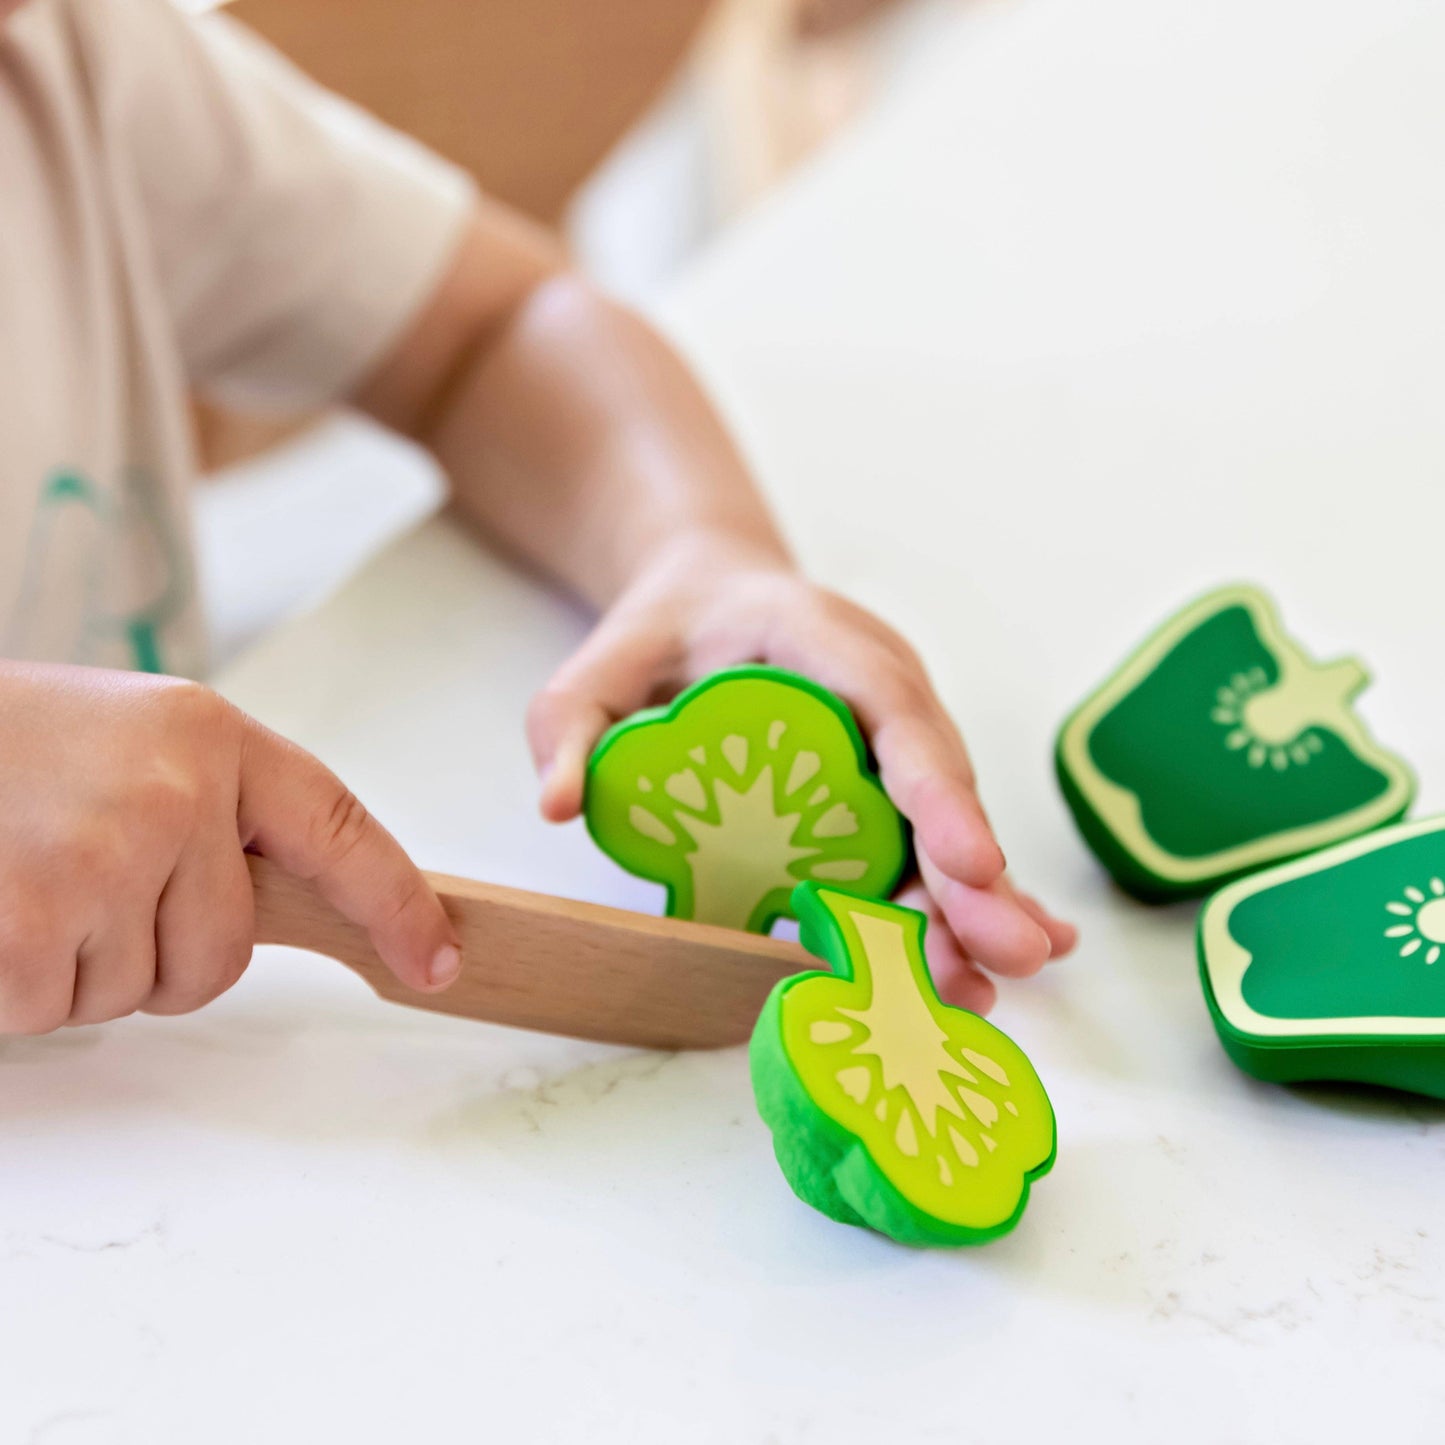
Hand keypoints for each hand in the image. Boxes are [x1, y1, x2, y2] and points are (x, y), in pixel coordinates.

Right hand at [0, 663, 459, 1033]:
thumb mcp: (124, 739)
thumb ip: (208, 809)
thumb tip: (281, 902)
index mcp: (209, 735)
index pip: (339, 830)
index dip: (395, 903)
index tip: (435, 960)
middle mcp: (175, 793)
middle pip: (221, 956)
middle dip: (152, 955)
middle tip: (69, 882)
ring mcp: (102, 859)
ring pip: (134, 992)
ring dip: (71, 967)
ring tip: (15, 875)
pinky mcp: (25, 926)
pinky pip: (49, 1010)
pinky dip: (11, 989)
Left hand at [526, 533, 1075, 1012]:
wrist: (707, 599)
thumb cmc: (660, 631)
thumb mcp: (598, 665)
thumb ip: (570, 721)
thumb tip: (558, 809)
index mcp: (821, 638)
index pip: (895, 709)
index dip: (936, 791)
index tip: (972, 864)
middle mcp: (881, 686)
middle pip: (938, 785)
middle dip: (974, 878)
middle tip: (1007, 959)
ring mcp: (892, 736)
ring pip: (941, 827)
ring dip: (968, 911)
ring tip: (989, 992)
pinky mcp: (885, 780)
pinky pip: (925, 844)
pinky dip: (959, 901)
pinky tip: (997, 959)